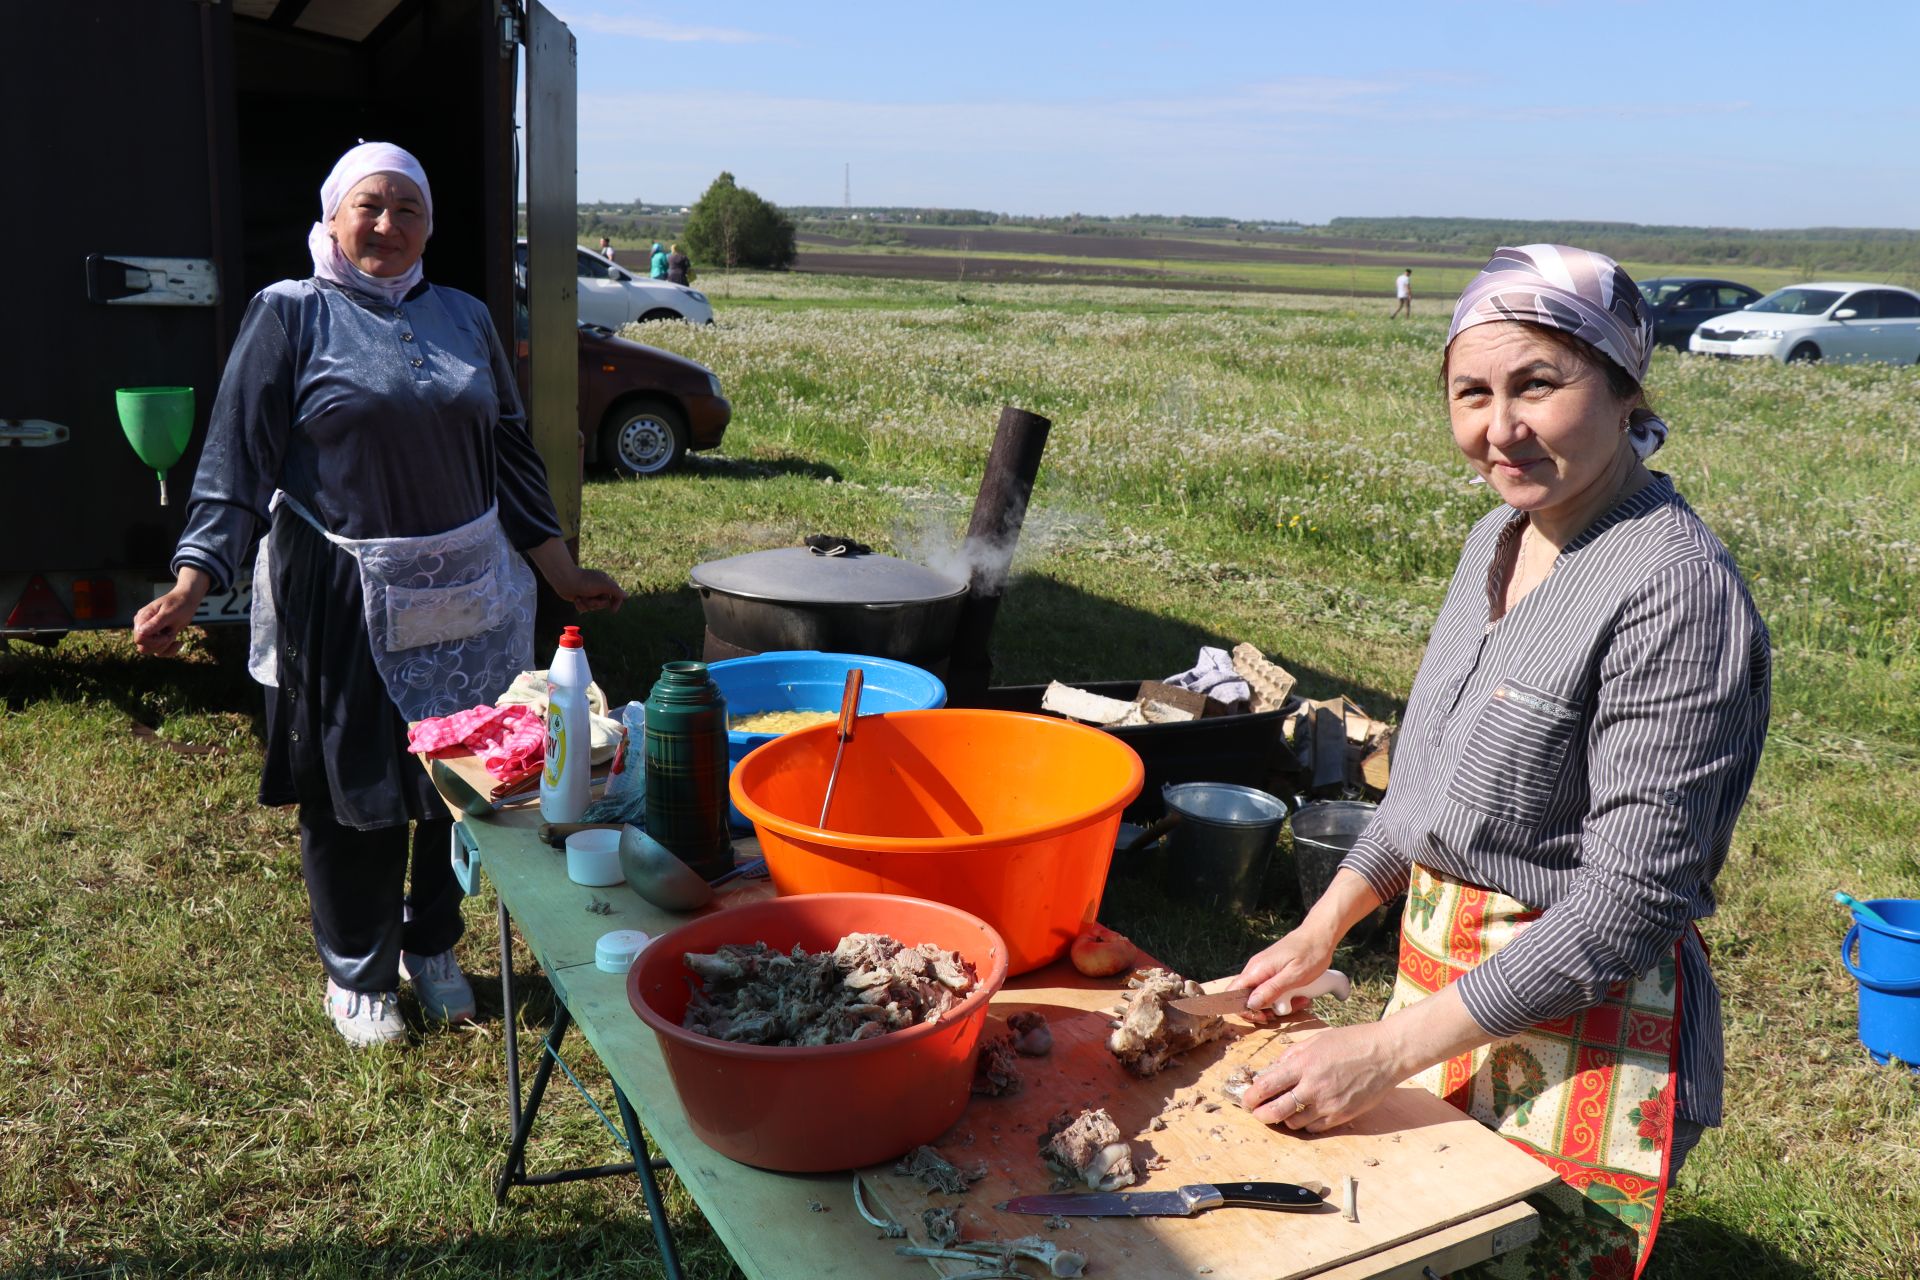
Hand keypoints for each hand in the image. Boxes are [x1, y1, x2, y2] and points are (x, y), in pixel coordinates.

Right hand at [132, 569, 211, 656]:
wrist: (187, 600)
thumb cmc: (179, 603)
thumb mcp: (170, 612)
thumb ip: (156, 622)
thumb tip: (141, 632)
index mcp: (142, 618)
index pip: (139, 639)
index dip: (152, 641)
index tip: (167, 635)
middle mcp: (143, 626)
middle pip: (143, 648)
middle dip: (160, 644)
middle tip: (171, 634)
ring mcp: (150, 633)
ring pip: (152, 651)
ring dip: (166, 646)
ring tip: (174, 633)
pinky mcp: (158, 638)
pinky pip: (160, 652)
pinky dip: (170, 651)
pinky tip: (179, 642)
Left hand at [557, 567, 625, 612]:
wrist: (564, 580)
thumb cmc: (585, 581)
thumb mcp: (603, 585)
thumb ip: (616, 591)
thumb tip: (627, 596)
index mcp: (605, 582)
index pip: (616, 595)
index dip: (616, 603)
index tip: (613, 610)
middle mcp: (598, 588)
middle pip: (604, 604)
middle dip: (596, 603)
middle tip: (590, 598)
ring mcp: (589, 593)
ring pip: (593, 607)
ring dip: (587, 604)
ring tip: (581, 597)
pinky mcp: (581, 598)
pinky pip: (585, 608)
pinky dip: (580, 605)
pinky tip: (576, 599)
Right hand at [1229, 925, 1336, 1016]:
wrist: (1320, 935)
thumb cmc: (1310, 953)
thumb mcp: (1294, 976)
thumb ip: (1271, 989)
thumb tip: (1250, 1004)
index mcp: (1257, 969)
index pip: (1233, 992)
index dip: (1243, 1009)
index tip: (1263, 1016)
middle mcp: (1256, 968)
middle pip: (1248, 997)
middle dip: (1267, 1009)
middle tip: (1287, 1010)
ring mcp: (1264, 969)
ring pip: (1263, 995)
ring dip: (1280, 1003)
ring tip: (1300, 1001)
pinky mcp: (1273, 970)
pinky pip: (1272, 988)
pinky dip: (1285, 996)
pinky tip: (1300, 995)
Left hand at [1241, 1022, 1405, 1132]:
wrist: (1386, 1053)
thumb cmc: (1352, 1042)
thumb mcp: (1316, 1040)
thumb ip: (1292, 1056)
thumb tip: (1272, 1069)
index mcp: (1303, 1064)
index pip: (1266, 1086)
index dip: (1251, 1097)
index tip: (1246, 1100)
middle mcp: (1312, 1086)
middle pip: (1275, 1111)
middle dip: (1261, 1115)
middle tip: (1257, 1113)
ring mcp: (1328, 1104)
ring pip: (1293, 1123)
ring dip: (1284, 1119)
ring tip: (1283, 1112)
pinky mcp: (1341, 1116)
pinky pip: (1314, 1128)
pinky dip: (1305, 1124)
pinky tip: (1305, 1114)